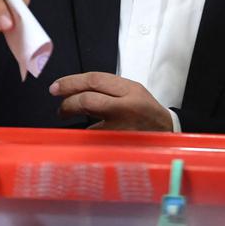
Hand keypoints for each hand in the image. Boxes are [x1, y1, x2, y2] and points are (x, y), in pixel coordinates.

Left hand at [49, 73, 172, 130]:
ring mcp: (122, 128)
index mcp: (130, 89)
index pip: (95, 80)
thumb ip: (109, 89)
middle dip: (67, 101)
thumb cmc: (146, 111)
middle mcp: (126, 106)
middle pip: (88, 99)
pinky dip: (84, 135)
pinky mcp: (119, 145)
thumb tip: (77, 89)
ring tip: (66, 116)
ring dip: (73, 119)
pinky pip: (95, 139)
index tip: (56, 87)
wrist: (168, 132)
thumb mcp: (133, 91)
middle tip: (59, 106)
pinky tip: (81, 134)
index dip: (71, 82)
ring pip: (88, 121)